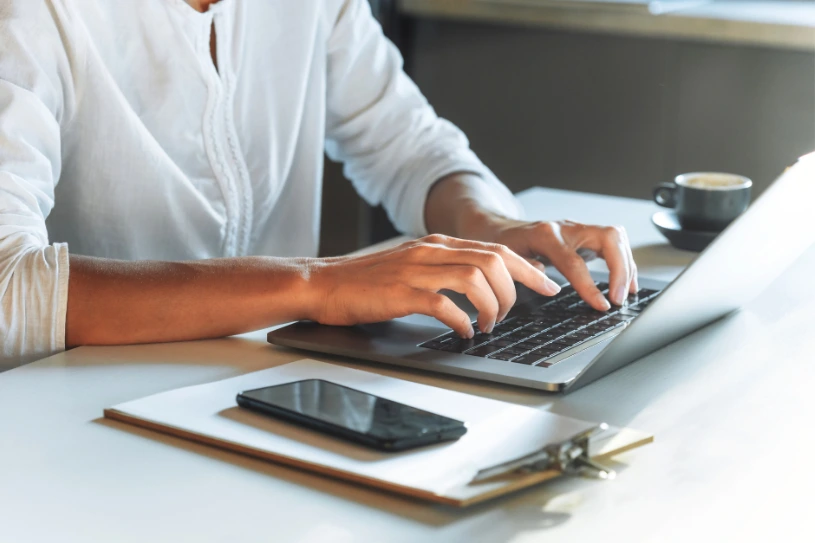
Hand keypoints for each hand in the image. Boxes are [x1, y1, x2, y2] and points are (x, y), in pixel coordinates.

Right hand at [307, 234, 561, 337]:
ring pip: (475, 279)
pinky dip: (462, 319)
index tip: (547, 286)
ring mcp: (416, 270)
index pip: (495, 249)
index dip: (527, 269)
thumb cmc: (366, 282)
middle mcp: (430, 251)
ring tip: (487, 325)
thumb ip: (443, 269)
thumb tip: (480, 285)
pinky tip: (463, 331)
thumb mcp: (411, 265)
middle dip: (516, 289)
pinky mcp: (401, 293)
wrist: (323, 283)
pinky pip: (444, 304)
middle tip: (515, 313)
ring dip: (491, 305)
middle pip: (492, 260)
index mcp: (435, 244)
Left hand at [486, 218, 637, 309]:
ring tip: (627, 293)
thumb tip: (547, 284)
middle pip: (608, 238)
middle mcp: (566, 228)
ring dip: (626, 265)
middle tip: (619, 298)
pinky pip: (614, 244)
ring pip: (616, 237)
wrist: (500, 228)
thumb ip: (523, 270)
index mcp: (545, 235)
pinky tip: (626, 283)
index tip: (602, 305)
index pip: (574, 261)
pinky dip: (624, 262)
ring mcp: (578, 229)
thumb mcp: (504, 259)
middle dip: (620, 268)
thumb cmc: (502, 245)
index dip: (589, 285)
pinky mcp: (585, 235)